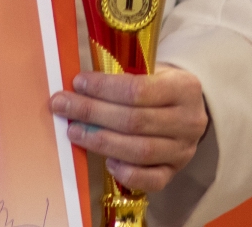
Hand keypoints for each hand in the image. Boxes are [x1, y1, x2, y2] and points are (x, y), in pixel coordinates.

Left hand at [50, 65, 207, 193]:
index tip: (77, 83)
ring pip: (140, 151)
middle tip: (63, 106)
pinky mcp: (175, 173)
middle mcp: (188, 121)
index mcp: (184, 88)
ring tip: (74, 131)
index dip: (104, 88)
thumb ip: (122, 77)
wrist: (188, 110)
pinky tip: (107, 162)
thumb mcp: (150, 71)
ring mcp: (183, 150)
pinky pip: (151, 180)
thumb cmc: (159, 86)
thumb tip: (78, 85)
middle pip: (134, 121)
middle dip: (93, 113)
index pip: (138, 90)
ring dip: (101, 142)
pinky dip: (126, 173)